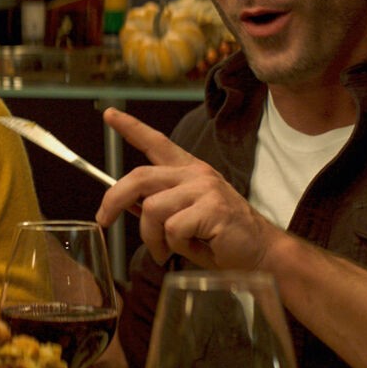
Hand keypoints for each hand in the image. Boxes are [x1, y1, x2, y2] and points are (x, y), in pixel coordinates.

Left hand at [96, 107, 275, 269]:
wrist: (262, 253)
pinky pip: (172, 229)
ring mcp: (205, 189)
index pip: (156, 142)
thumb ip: (159, 207)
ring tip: (165, 252)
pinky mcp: (212, 208)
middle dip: (113, 200)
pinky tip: (191, 249)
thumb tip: (126, 204)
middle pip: (139, 177)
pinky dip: (173, 247)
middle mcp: (196, 174)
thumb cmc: (222, 238)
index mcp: (190, 171)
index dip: (131, 128)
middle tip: (104, 221)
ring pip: (151, 208)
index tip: (109, 115)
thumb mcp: (185, 218)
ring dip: (151, 238)